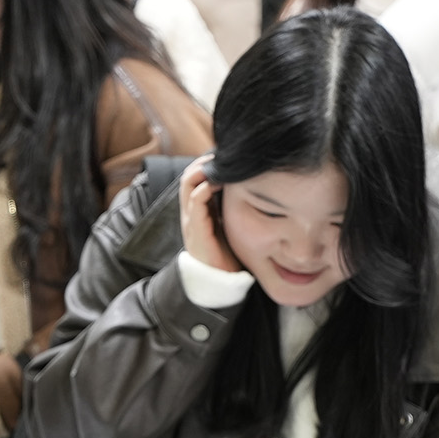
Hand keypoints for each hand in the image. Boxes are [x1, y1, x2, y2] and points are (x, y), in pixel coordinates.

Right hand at [178, 156, 238, 273]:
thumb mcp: (229, 226)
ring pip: (189, 185)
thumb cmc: (227, 255)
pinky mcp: (197, 230)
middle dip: (203, 162)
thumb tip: (249, 189)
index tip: (224, 156)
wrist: (221, 283)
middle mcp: (191, 214)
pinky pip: (196, 202)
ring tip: (220, 162)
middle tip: (222, 153)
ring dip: (203, 170)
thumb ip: (231, 210)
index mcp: (198, 212)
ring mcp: (191, 221)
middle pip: (188, 177)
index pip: (194, 180)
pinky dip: (205, 188)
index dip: (206, 165)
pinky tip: (220, 182)